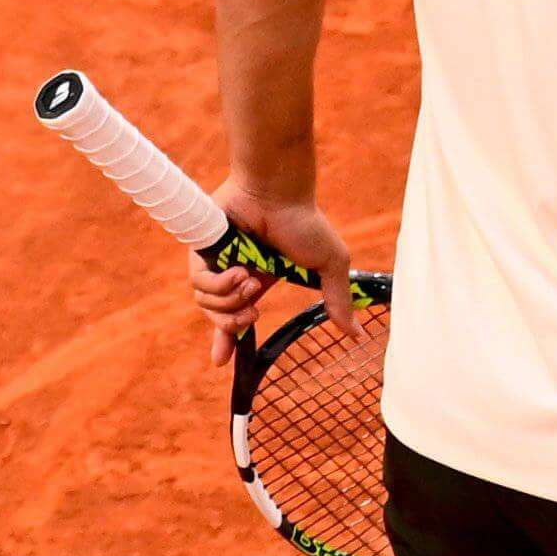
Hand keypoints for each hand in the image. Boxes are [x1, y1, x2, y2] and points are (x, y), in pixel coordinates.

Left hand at [194, 184, 356, 358]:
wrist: (278, 192)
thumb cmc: (304, 222)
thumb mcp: (329, 266)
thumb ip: (338, 300)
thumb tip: (357, 334)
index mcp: (260, 278)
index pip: (237, 316)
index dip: (228, 340)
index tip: (221, 362)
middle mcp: (234, 273)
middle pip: (219, 317)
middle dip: (231, 324)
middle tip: (252, 311)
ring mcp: (216, 261)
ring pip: (207, 304)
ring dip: (231, 299)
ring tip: (250, 280)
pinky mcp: (201, 250)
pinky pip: (199, 284)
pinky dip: (220, 284)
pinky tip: (239, 270)